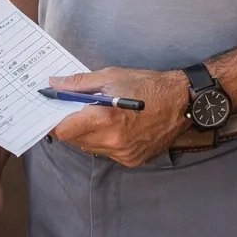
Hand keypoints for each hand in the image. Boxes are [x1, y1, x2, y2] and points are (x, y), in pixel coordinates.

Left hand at [49, 67, 193, 166]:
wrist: (182, 102)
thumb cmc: (148, 85)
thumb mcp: (111, 76)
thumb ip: (79, 83)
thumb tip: (54, 84)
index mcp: (104, 119)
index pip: (64, 131)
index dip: (55, 122)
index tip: (54, 113)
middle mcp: (113, 141)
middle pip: (75, 141)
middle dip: (72, 126)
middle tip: (78, 111)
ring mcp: (123, 153)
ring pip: (90, 148)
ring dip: (88, 135)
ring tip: (100, 117)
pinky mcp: (133, 160)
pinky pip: (107, 153)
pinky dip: (105, 142)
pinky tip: (116, 127)